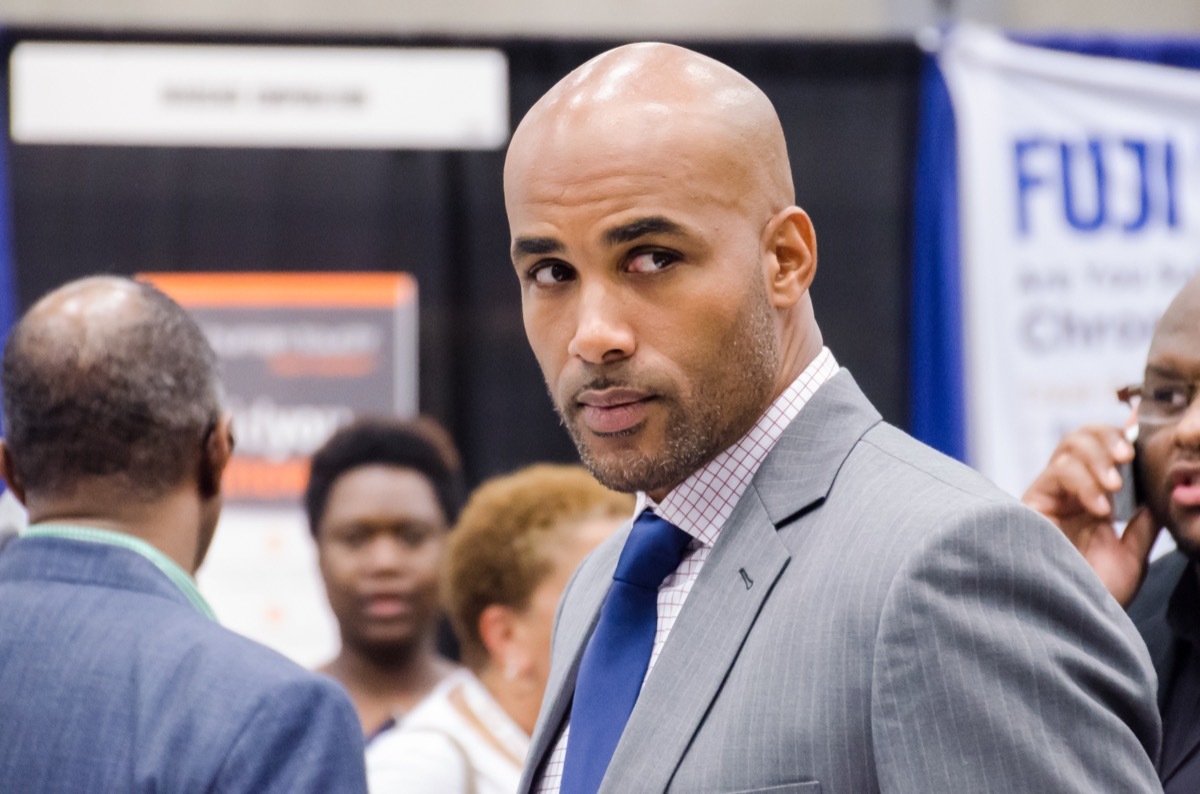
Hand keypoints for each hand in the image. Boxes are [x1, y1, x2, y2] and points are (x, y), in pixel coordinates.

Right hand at [1022, 425, 1157, 606]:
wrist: (1072, 622)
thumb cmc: (1097, 594)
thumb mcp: (1132, 554)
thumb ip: (1143, 522)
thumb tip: (1158, 489)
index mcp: (1092, 499)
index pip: (1104, 452)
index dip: (1121, 435)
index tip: (1140, 426)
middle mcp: (1068, 492)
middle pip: (1082, 437)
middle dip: (1107, 439)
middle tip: (1127, 456)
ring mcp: (1049, 495)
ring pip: (1069, 446)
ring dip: (1097, 459)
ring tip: (1113, 487)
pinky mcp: (1031, 503)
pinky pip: (1056, 472)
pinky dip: (1082, 483)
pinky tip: (1098, 509)